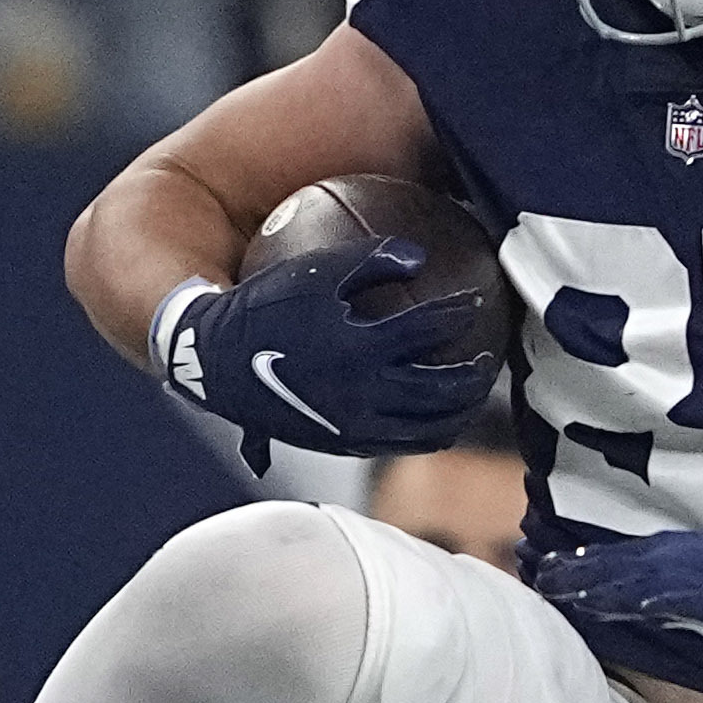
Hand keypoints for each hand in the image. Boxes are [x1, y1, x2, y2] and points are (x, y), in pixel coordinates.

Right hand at [161, 236, 501, 463]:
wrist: (216, 362)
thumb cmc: (264, 307)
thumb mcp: (314, 271)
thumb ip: (370, 260)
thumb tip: (418, 256)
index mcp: (361, 348)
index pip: (429, 329)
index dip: (458, 313)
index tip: (476, 302)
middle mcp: (364, 394)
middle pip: (440, 390)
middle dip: (471, 377)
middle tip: (486, 362)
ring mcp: (354, 425)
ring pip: (424, 430)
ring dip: (454, 415)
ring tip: (467, 402)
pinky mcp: (341, 444)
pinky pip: (395, 445)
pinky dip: (422, 435)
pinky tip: (427, 422)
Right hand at [531, 520, 702, 702]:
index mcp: (688, 591)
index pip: (636, 595)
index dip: (602, 599)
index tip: (567, 602)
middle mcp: (673, 567)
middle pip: (616, 573)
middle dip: (577, 578)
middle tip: (537, 583)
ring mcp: (670, 552)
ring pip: (616, 559)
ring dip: (580, 564)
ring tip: (544, 570)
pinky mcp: (670, 546)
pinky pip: (626, 550)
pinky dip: (600, 555)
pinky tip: (579, 559)